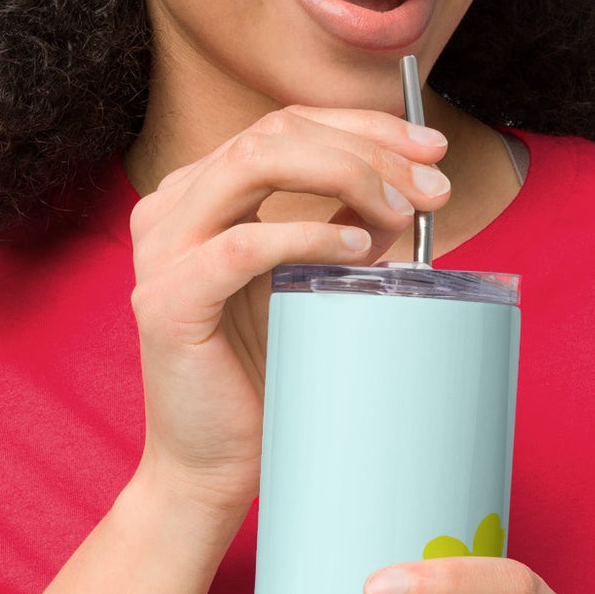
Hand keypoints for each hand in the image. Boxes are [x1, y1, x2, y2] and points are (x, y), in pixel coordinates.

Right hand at [126, 105, 449, 520]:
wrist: (211, 469)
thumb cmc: (263, 381)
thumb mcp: (312, 285)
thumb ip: (342, 230)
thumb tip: (407, 193)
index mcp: (199, 195)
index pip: (285, 124)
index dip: (365, 126)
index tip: (433, 150)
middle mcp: (169, 209)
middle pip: (276, 132)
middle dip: (368, 148)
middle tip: (434, 188)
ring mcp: (160, 251)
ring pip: (256, 163)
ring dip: (346, 175)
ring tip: (404, 214)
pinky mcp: (166, 301)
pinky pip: (244, 244)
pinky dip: (309, 235)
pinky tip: (358, 248)